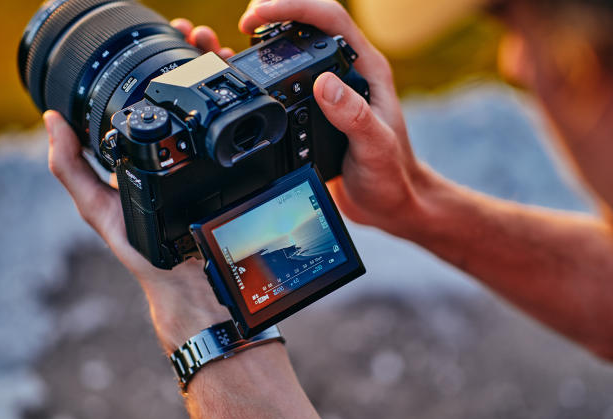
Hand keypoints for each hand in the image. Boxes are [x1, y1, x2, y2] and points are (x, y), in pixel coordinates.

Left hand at [43, 19, 250, 350]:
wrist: (200, 288)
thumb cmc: (148, 254)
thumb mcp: (102, 209)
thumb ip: (73, 170)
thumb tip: (50, 121)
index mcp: (156, 156)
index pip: (161, 97)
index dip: (166, 64)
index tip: (172, 36)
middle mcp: (191, 155)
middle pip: (198, 96)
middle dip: (203, 59)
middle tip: (203, 35)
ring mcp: (223, 163)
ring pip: (225, 109)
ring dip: (229, 74)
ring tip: (226, 49)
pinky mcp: (249, 173)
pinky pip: (252, 133)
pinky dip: (254, 106)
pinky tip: (254, 85)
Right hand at [239, 0, 430, 231]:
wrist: (389, 205)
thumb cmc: (392, 176)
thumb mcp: (376, 146)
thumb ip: (354, 115)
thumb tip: (323, 84)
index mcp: (366, 69)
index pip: (329, 19)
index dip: (293, 8)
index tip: (259, 15)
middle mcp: (345, 73)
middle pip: (304, 26)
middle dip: (269, 16)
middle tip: (240, 24)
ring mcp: (328, 91)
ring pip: (288, 53)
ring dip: (255, 44)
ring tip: (221, 43)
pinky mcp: (312, 111)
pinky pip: (280, 83)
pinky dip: (255, 76)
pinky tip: (235, 79)